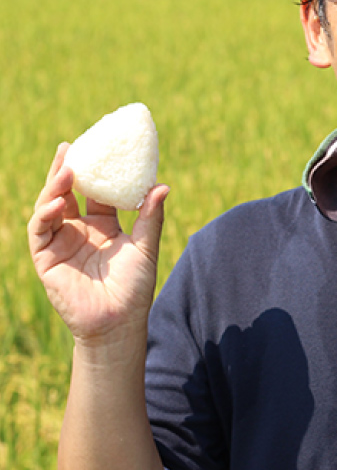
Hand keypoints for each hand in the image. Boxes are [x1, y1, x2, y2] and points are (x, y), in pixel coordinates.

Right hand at [28, 143, 169, 345]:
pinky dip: (45, 214)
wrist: (119, 323)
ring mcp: (61, 243)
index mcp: (103, 226)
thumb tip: (163, 185)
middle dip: (67, 170)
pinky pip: (40, 231)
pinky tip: (57, 203)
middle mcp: (79, 231)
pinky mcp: (46, 259)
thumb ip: (151, 217)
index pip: (94, 192)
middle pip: (68, 194)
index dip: (95, 171)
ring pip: (50, 207)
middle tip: (70, 146)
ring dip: (54, 187)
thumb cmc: (135, 287)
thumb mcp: (146, 246)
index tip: (98, 148)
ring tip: (66, 169)